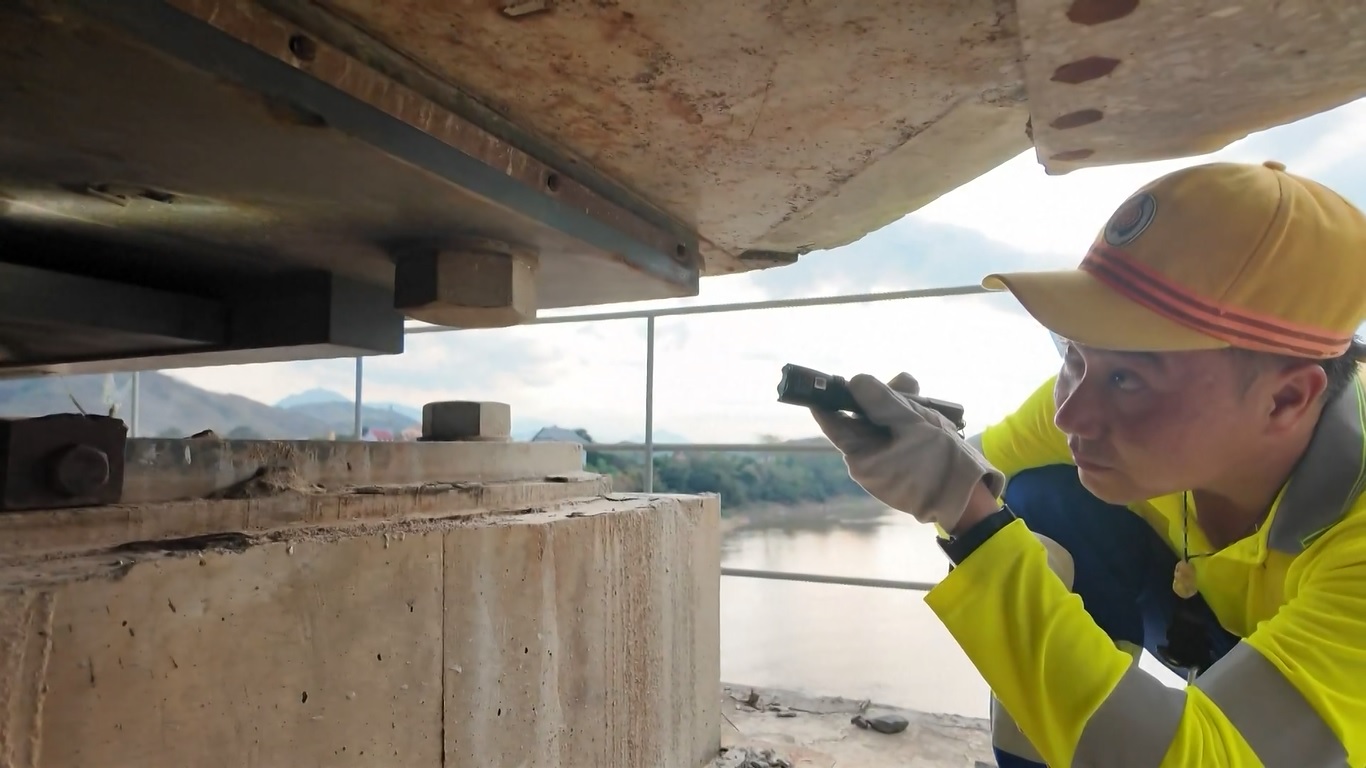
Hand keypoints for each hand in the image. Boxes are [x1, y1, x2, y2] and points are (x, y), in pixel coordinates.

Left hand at [810, 372, 1003, 530]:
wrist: (972, 499)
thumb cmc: (941, 462)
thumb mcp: (913, 424)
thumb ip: (883, 401)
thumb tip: (854, 381)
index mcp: (860, 459)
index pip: (834, 421)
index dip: (834, 397)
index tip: (834, 376)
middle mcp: (866, 465)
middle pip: (862, 419)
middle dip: (881, 397)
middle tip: (908, 383)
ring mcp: (884, 467)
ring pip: (882, 426)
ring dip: (899, 407)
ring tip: (922, 395)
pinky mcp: (901, 466)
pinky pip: (897, 439)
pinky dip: (907, 423)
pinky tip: (926, 412)